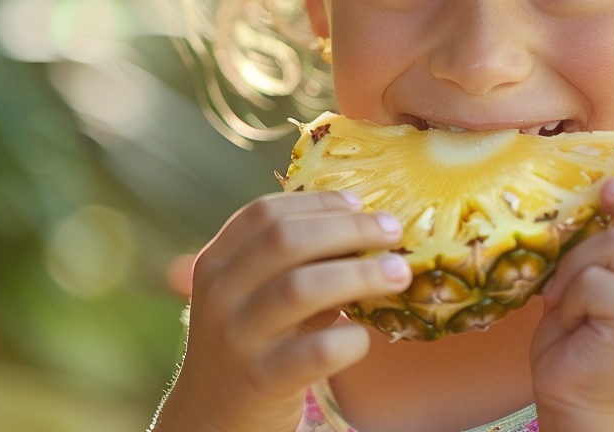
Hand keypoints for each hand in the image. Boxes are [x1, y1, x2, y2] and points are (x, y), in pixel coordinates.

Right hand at [153, 190, 409, 431]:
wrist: (212, 418)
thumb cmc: (251, 344)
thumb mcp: (254, 296)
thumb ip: (294, 264)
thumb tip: (367, 232)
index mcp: (217, 261)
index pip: (265, 213)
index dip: (317, 202)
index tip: (359, 203)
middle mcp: (221, 293)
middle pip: (286, 240)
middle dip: (348, 229)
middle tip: (393, 231)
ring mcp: (237, 337)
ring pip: (301, 289)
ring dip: (359, 275)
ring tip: (400, 272)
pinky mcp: (261, 379)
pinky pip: (315, 352)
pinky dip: (349, 338)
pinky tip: (365, 335)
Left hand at [529, 177, 613, 431]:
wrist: (585, 412)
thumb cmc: (579, 351)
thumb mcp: (589, 290)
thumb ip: (599, 254)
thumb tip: (586, 203)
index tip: (606, 185)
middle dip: (583, 250)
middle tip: (563, 288)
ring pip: (613, 247)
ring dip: (575, 275)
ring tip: (568, 309)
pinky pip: (596, 281)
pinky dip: (572, 299)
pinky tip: (573, 326)